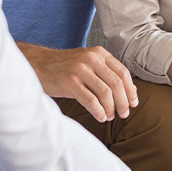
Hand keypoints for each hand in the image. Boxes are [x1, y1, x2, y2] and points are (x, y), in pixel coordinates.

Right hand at [17, 43, 137, 122]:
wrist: (38, 65)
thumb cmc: (65, 68)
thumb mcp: (88, 65)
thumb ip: (107, 73)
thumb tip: (131, 91)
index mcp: (99, 53)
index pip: (123, 72)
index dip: (130, 90)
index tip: (133, 103)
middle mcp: (91, 58)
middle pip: (116, 84)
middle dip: (123, 102)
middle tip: (123, 114)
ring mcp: (80, 69)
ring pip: (105, 93)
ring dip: (111, 108)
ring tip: (109, 116)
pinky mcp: (69, 81)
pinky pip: (90, 100)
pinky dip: (98, 111)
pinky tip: (100, 117)